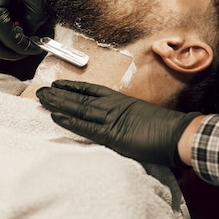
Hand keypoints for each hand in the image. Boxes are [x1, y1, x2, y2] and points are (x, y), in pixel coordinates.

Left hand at [36, 80, 201, 166]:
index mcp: (121, 101)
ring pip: (79, 108)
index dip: (74, 87)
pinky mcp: (111, 134)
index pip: (92, 91)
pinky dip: (69, 120)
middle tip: (41, 90)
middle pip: (81, 97)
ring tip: (42, 98)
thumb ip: (129, 118)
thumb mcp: (143, 117)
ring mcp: (111, 119)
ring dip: (58, 103)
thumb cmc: (166, 128)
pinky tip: (56, 115)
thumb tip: (124, 122)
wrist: (177, 134)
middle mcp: (113, 106)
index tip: (59, 84)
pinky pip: (86, 126)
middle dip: (59, 94)